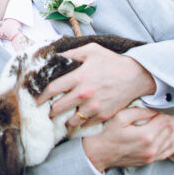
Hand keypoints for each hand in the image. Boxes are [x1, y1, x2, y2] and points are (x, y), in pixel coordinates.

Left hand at [36, 43, 156, 128]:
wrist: (136, 75)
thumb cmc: (111, 61)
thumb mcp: (91, 50)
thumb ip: (71, 54)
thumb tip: (54, 56)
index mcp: (78, 77)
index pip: (52, 89)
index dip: (41, 96)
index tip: (37, 101)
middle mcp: (84, 93)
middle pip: (58, 108)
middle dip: (50, 111)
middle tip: (48, 111)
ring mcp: (94, 106)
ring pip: (71, 120)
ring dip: (64, 120)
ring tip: (62, 118)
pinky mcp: (103, 115)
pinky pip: (85, 124)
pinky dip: (80, 123)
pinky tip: (78, 120)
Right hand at [82, 106, 173, 172]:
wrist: (99, 154)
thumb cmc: (107, 134)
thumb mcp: (120, 118)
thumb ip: (139, 111)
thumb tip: (155, 108)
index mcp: (145, 135)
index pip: (166, 120)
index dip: (170, 111)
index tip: (170, 104)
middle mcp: (152, 147)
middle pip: (170, 130)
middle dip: (173, 119)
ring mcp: (152, 156)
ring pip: (172, 140)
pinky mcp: (150, 161)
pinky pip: (168, 153)